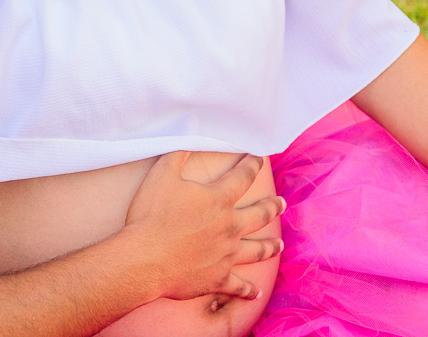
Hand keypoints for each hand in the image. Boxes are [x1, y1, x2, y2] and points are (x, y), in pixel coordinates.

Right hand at [123, 152, 284, 301]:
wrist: (145, 259)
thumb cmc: (151, 215)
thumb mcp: (162, 174)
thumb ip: (178, 153)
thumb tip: (190, 135)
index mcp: (219, 200)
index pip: (243, 177)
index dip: (252, 165)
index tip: (260, 158)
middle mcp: (230, 226)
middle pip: (259, 214)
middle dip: (272, 206)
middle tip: (282, 203)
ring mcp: (227, 255)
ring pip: (257, 250)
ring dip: (269, 247)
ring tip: (279, 245)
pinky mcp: (218, 278)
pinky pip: (239, 286)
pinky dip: (249, 291)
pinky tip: (257, 293)